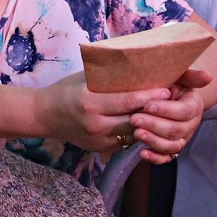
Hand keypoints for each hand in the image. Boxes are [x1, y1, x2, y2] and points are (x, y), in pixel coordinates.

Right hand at [34, 71, 171, 154]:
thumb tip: (135, 67)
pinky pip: (125, 140)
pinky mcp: (101, 149)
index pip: (127, 101)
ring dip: (148, 123)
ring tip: (163, 112)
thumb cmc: (64, 90)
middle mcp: (95, 124)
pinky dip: (135, 131)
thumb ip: (107, 78)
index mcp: (90, 102)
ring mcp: (98, 140)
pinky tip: (145, 123)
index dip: (149, 96)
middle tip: (172, 101)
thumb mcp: (83, 79)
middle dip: (155, 110)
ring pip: (133, 132)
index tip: (166, 89)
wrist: (43, 115)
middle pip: (134, 119)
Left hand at [129, 68, 212, 163]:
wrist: (164, 95)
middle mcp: (190, 124)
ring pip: (172, 145)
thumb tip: (208, 76)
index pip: (184, 111)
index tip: (148, 105)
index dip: (167, 110)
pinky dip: (155, 158)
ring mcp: (182, 138)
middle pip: (177, 130)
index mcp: (193, 106)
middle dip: (155, 125)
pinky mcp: (171, 148)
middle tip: (135, 119)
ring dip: (154, 141)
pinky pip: (166, 157)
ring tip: (137, 133)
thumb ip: (191, 76)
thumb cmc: (169, 83)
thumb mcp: (178, 76)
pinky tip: (142, 153)